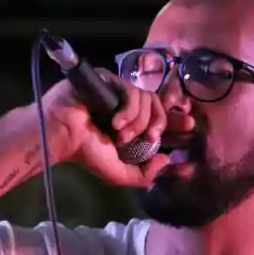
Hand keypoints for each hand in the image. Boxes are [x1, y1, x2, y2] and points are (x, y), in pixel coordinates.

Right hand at [40, 70, 170, 187]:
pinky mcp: (111, 80)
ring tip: (120, 136)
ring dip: (138, 122)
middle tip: (153, 137)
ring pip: (148, 100)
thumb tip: (166, 160)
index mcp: (134, 126)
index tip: (190, 134)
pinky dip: (128, 111)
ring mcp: (120, 92)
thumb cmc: (86, 152)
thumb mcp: (119, 173)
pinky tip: (116, 123)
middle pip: (161, 106)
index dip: (178, 127)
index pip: (163, 122)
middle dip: (163, 122)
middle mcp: (130, 107)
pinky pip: (132, 91)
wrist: (63, 135)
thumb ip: (144, 175)